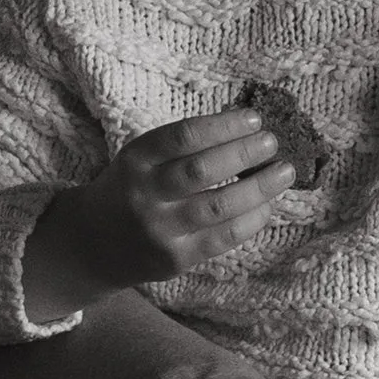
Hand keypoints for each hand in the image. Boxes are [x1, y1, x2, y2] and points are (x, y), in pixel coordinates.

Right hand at [57, 107, 300, 293]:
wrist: (94, 243)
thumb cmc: (133, 189)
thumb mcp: (143, 159)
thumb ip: (183, 148)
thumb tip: (248, 132)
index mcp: (136, 159)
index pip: (184, 137)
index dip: (223, 126)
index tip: (254, 119)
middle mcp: (144, 194)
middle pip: (202, 170)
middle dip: (244, 153)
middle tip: (272, 142)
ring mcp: (159, 230)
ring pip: (218, 206)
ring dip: (259, 188)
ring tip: (284, 172)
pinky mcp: (175, 259)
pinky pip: (222, 238)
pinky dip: (251, 220)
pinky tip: (267, 205)